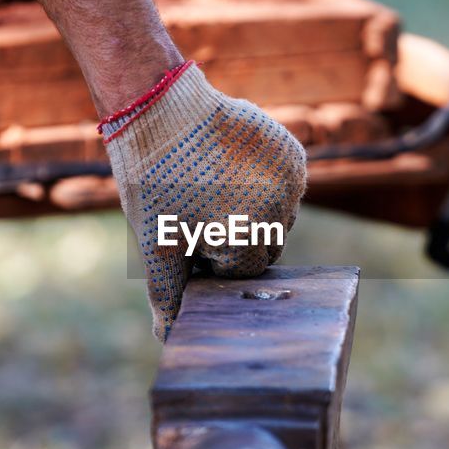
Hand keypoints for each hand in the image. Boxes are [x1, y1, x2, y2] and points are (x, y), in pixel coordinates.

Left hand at [103, 63, 306, 339]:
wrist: (160, 107)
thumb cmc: (154, 180)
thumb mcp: (155, 244)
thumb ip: (168, 295)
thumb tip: (167, 341)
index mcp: (248, 237)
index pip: (240, 272)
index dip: (209, 258)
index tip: (185, 231)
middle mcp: (281, 209)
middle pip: (264, 247)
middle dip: (232, 237)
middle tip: (195, 209)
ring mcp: (292, 178)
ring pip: (278, 218)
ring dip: (251, 211)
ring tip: (211, 185)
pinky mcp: (295, 152)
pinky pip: (286, 186)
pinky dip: (265, 184)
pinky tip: (232, 167)